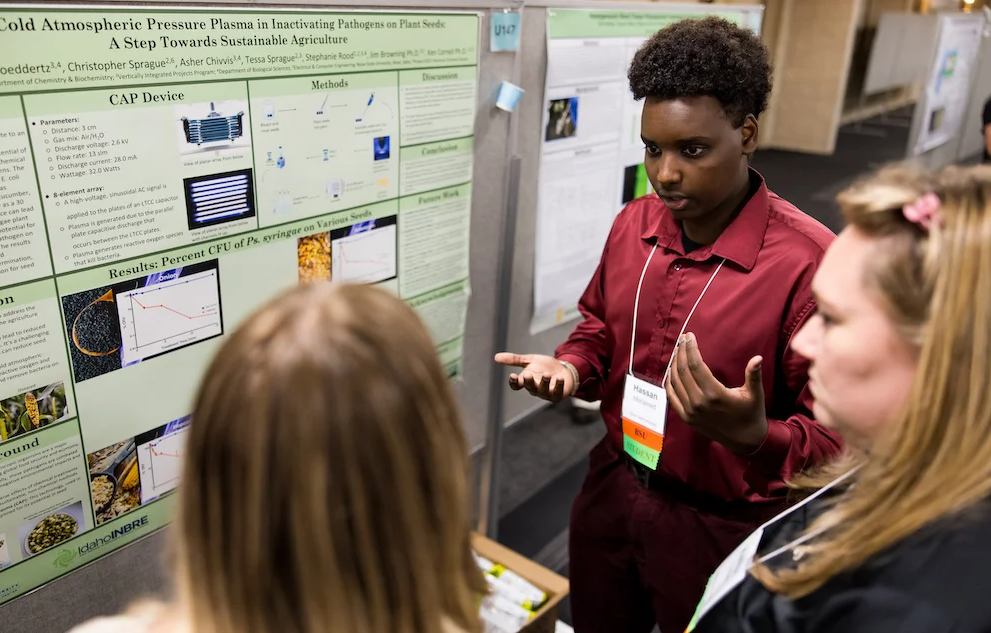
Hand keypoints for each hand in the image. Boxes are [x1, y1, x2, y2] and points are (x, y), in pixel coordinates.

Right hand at [494, 353, 574, 402]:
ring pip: (542, 391)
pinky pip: (557, 392)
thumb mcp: (530, 360)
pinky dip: (558, 385)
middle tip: (528, 375)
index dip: (514, 382)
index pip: (516, 385)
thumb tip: (496, 357)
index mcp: (526, 381)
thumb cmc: (544, 367)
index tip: (513, 376)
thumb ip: (514, 359)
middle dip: (528, 382)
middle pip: (529, 388)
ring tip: (546, 374)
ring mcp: (546, 393)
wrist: (563, 370)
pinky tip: (559, 377)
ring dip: (543, 382)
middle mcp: (535, 388)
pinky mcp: (558, 394)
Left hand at [665, 333, 767, 452]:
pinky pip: (672, 397)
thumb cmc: (751, 414)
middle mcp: (699, 403)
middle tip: (682, 339)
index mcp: (715, 394)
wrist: (745, 441)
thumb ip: (753, 375)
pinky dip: (669, 383)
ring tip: (678, 352)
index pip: (696, 365)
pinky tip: (671, 372)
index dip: (690, 348)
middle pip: (683, 371)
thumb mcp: (755, 394)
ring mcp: (690, 411)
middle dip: (681, 352)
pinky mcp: (686, 418)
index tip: (689, 336)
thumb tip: (757, 358)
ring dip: (674, 365)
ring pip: (675, 382)